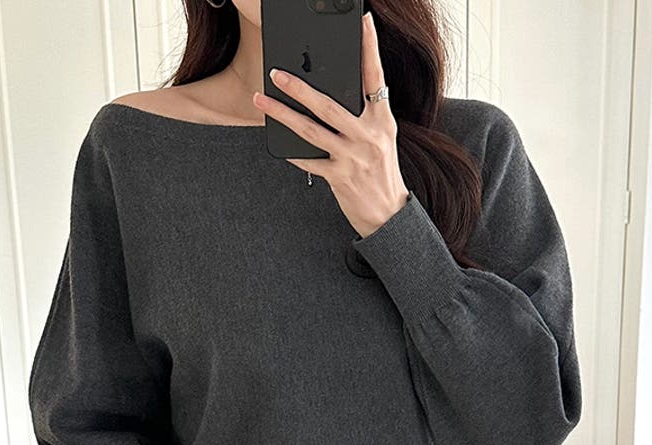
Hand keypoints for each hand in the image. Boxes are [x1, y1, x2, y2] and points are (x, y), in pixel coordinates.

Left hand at [252, 10, 409, 238]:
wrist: (389, 215)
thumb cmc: (381, 173)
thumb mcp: (380, 139)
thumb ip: (364, 116)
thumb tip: (331, 94)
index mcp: (382, 121)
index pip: (375, 78)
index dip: (370, 49)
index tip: (363, 23)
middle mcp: (369, 136)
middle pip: (329, 104)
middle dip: (299, 87)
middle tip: (276, 72)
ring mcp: (353, 157)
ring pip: (311, 130)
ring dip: (282, 114)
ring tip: (262, 100)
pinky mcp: (340, 177)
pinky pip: (309, 160)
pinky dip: (291, 151)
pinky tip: (276, 141)